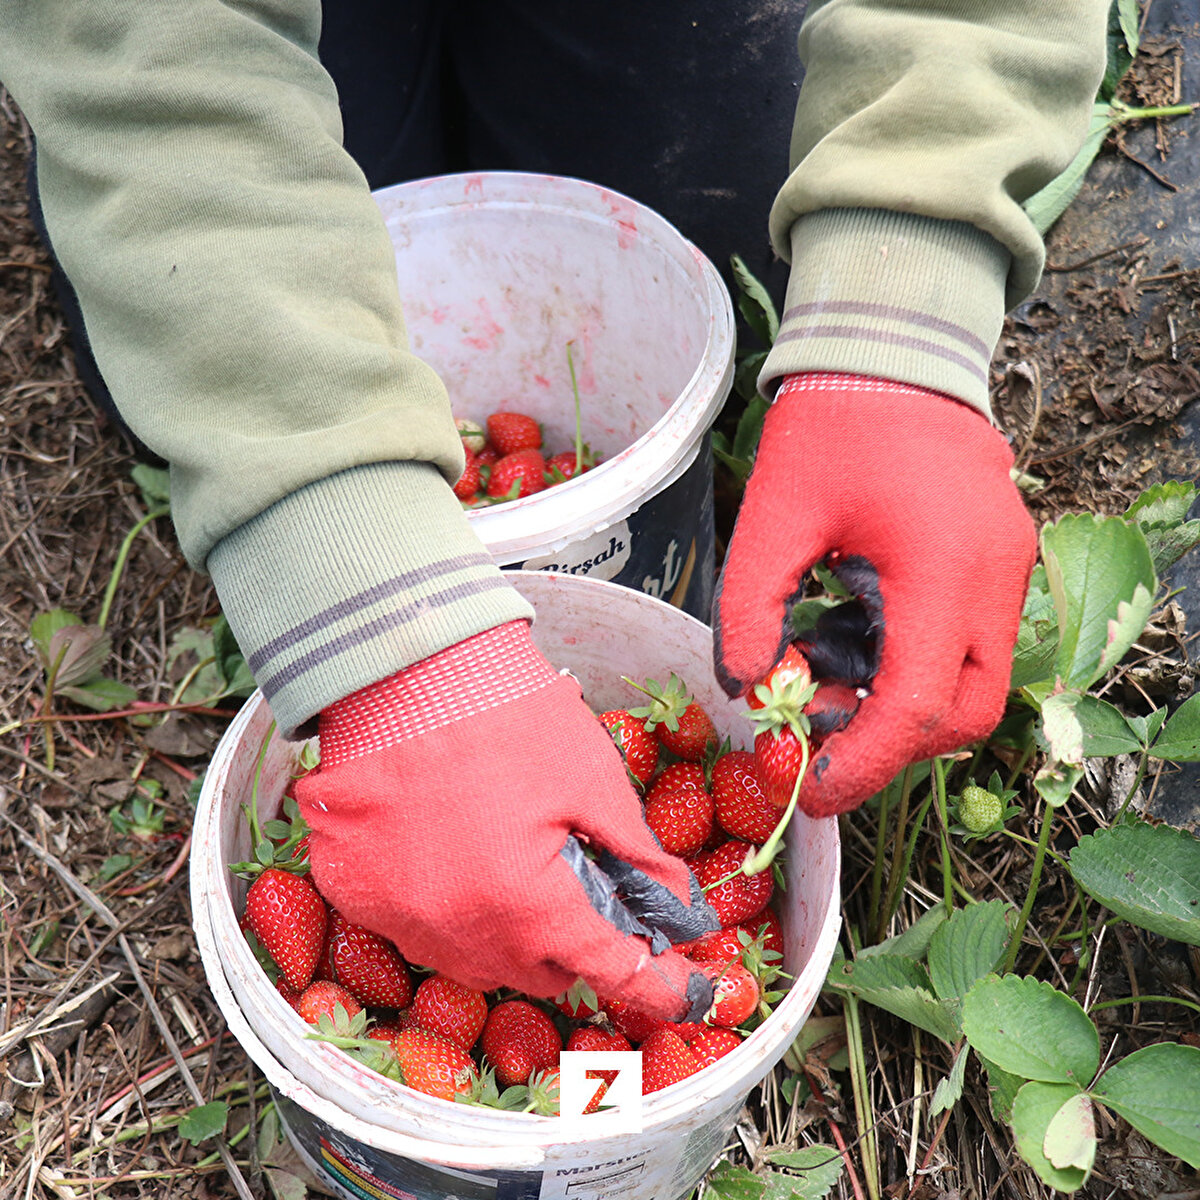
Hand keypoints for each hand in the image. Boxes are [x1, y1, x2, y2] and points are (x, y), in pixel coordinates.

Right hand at [293, 621, 717, 1019]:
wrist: (404, 665)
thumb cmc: (507, 715)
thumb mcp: (593, 779)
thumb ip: (638, 855)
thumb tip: (676, 901)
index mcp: (530, 910)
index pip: (612, 972)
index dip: (658, 985)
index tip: (685, 991)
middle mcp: (460, 935)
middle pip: (541, 973)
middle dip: (574, 943)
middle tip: (585, 888)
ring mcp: (397, 919)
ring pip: (474, 957)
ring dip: (507, 929)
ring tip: (513, 860)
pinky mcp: (352, 893)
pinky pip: (415, 925)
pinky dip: (443, 904)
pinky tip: (452, 850)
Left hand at [713, 372, 1035, 815]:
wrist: (895, 349)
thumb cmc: (831, 425)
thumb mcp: (771, 516)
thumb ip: (749, 608)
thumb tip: (748, 687)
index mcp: (939, 570)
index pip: (918, 709)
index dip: (865, 765)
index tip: (812, 793)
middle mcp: (992, 579)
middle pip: (965, 715)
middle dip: (892, 744)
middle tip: (819, 733)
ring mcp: (1008, 570)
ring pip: (976, 684)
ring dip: (906, 704)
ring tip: (828, 673)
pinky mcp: (1002, 560)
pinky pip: (972, 641)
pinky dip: (919, 663)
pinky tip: (858, 632)